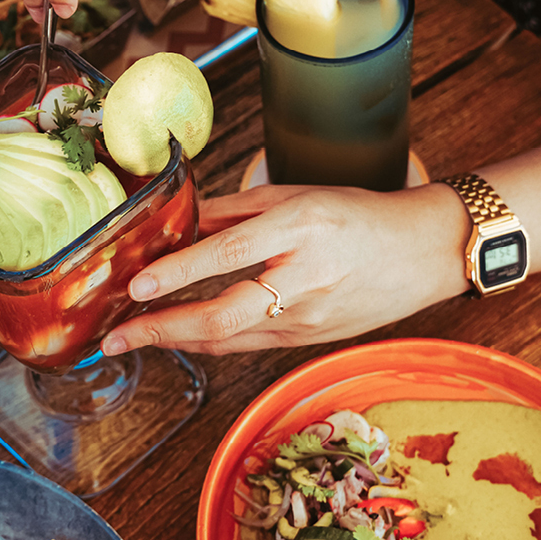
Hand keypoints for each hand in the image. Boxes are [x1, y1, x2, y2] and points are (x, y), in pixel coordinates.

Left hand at [101, 183, 471, 354]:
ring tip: (135, 337)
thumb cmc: (360, 217)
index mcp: (300, 229)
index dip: (179, 272)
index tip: (137, 284)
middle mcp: (305, 279)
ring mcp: (310, 318)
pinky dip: (210, 340)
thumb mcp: (296, 196)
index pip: (229, 254)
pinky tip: (181, 334)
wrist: (424, 253)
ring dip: (177, 339)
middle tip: (116, 336)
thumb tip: (181, 222)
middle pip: (223, 315)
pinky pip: (249, 343)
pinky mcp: (311, 341)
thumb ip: (234, 210)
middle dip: (161, 329)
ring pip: (231, 338)